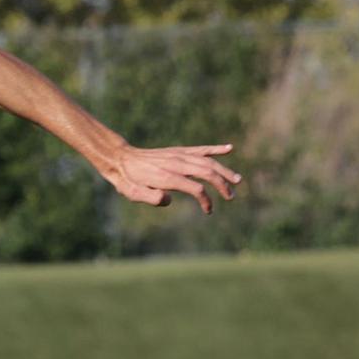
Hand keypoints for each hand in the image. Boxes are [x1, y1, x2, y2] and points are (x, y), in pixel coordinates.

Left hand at [103, 143, 241, 213]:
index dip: (205, 200)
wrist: (121, 159)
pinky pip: (200, 149)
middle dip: (222, 184)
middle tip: (230, 196)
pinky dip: (215, 149)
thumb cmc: (127, 180)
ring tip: (237, 180)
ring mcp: (178, 155)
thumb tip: (169, 199)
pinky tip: (229, 148)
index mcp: (166, 176)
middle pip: (207, 172)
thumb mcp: (132, 193)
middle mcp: (176, 163)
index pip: (195, 188)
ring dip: (224, 170)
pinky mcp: (179, 151)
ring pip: (207, 161)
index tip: (208, 210)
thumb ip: (150, 197)